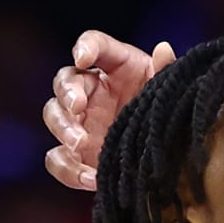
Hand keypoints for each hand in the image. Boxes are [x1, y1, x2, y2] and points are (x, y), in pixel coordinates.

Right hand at [43, 29, 175, 190]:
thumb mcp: (169, 90)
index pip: (94, 44)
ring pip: (54, 116)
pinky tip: (91, 178)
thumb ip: (166, 71)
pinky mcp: (76, 155)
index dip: (85, 47)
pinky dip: (70, 170)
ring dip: (63, 129)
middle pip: (64, 82)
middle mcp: (90, 90)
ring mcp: (80, 122)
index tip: (83, 58)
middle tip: (77, 108)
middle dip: (67, 94)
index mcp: (114, 65)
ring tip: (80, 143)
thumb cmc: (164, 108)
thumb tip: (163, 50)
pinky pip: (59, 160)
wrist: (169, 150)